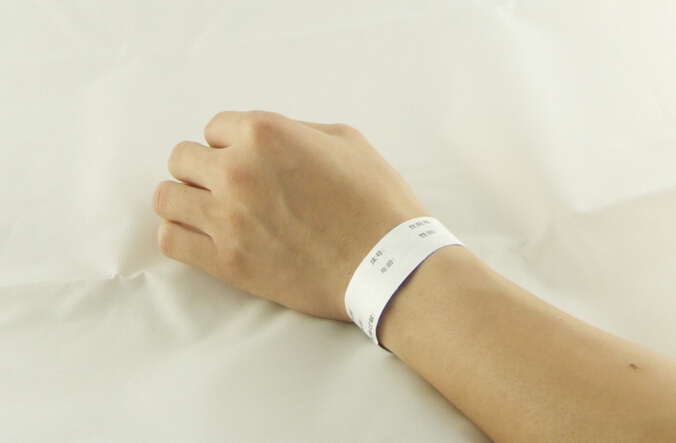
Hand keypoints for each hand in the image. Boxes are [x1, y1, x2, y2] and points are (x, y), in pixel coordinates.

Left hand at [152, 111, 427, 320]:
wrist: (387, 265)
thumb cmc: (374, 201)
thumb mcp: (346, 141)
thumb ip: (296, 130)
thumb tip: (266, 140)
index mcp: (265, 134)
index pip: (214, 128)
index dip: (230, 143)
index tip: (246, 161)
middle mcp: (237, 170)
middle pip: (182, 159)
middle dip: (203, 168)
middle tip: (228, 185)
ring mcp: (227, 218)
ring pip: (167, 198)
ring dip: (185, 199)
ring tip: (208, 209)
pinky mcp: (226, 262)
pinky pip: (172, 241)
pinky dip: (180, 234)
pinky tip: (201, 235)